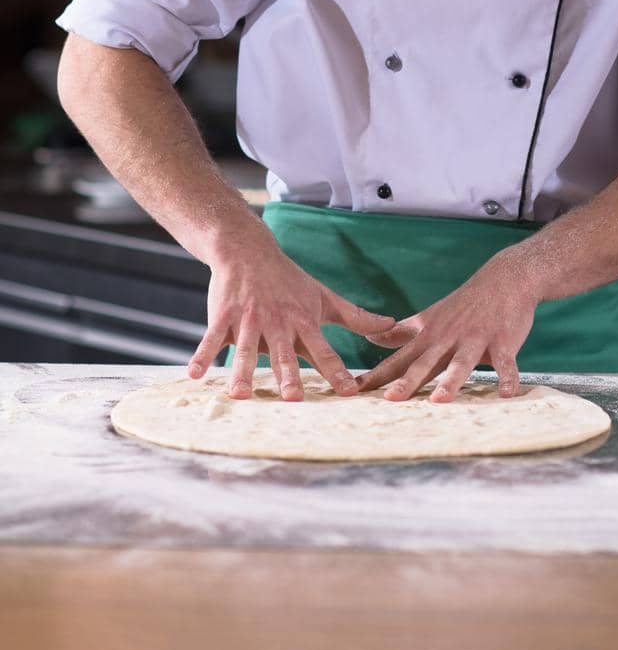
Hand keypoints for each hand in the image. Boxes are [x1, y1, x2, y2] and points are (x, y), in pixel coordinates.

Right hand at [187, 231, 395, 401]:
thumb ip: (356, 317)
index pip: (324, 350)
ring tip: (241, 394)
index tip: (350, 392)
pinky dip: (203, 356)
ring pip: (247, 349)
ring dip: (243, 371)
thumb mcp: (324, 298)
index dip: (337, 371)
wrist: (249, 251)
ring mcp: (250, 320)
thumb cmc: (289, 280)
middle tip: (293, 398)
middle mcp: (278, 323)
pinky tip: (195, 375)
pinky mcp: (224, 317)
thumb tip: (391, 326)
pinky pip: (212, 339)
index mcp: (304, 322)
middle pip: (285, 353)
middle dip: (289, 375)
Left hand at [352, 251, 538, 403]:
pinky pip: (505, 363)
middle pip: (425, 363)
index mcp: (430, 336)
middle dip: (407, 382)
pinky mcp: (502, 342)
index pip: (399, 359)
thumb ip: (402, 331)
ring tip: (440, 400)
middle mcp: (449, 339)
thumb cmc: (466, 303)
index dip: (376, 375)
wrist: (504, 279)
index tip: (353, 390)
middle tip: (390, 399)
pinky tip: (507, 394)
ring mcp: (475, 339)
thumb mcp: (430, 316)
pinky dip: (508, 377)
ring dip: (451, 381)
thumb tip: (370, 337)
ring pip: (461, 363)